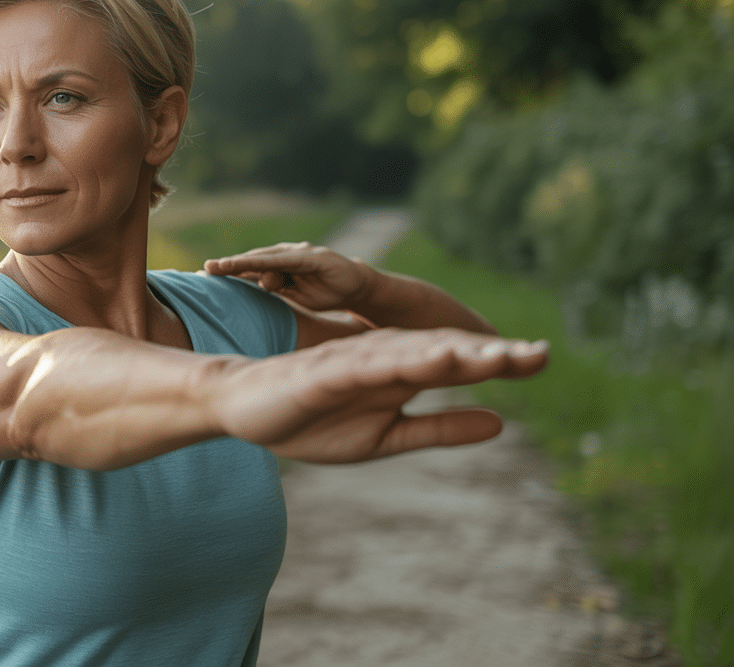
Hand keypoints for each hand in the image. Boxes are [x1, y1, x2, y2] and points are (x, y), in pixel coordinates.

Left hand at [204, 242, 375, 311]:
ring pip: (267, 259)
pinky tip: (260, 268)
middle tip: (207, 269)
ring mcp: (298, 254)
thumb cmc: (320, 291)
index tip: (204, 275)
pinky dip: (275, 263)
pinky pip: (290, 261)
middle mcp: (283, 256)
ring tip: (224, 266)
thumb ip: (276, 288)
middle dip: (229, 265)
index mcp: (276, 268)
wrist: (354, 287)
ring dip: (245, 262)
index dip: (227, 272)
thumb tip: (259, 283)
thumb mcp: (294, 296)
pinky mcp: (313, 258)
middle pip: (251, 261)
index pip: (247, 269)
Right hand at [210, 328, 547, 462]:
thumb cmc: (311, 419)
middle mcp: (384, 357)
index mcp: (401, 372)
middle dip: (492, 353)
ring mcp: (355, 360)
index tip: (544, 359)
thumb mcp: (386, 437)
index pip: (459, 363)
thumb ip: (438, 428)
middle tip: (539, 354)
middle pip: (444, 350)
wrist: (244, 411)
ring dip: (456, 351)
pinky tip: (433, 358)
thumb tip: (500, 422)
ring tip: (499, 355)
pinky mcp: (326, 370)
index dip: (501, 361)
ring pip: (413, 351)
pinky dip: (402, 359)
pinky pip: (369, 362)